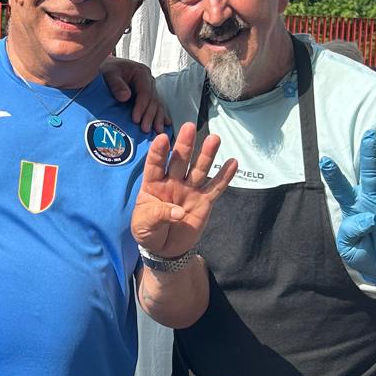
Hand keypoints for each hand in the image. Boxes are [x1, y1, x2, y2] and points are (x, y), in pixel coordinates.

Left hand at [101, 57, 169, 132]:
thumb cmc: (107, 70)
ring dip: (158, 118)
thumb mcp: (109, 73)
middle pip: (153, 100)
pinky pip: (157, 105)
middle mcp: (149, 80)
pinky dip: (161, 115)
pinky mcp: (149, 95)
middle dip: (150, 115)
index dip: (142, 107)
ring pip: (157, 104)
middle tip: (145, 129)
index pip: (144, 92)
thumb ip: (116, 84)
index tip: (136, 120)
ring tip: (157, 130)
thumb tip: (125, 96)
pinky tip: (166, 124)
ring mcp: (150, 88)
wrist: (107, 68)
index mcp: (141, 72)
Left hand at [131, 123, 236, 257]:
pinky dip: (224, 176)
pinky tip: (233, 163)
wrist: (164, 249)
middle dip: (184, 145)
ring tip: (214, 139)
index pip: (155, 165)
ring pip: (199, 170)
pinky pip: (215, 188)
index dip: (158, 152)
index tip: (162, 138)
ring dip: (207, 155)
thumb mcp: (142, 226)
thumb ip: (156, 216)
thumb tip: (177, 212)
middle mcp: (172, 182)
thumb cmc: (148, 232)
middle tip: (189, 126)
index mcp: (153, 185)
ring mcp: (189, 190)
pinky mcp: (204, 202)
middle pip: (179, 161)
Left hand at [319, 131, 375, 285]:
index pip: (341, 188)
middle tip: (370, 134)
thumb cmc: (364, 255)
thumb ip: (351, 233)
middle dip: (370, 154)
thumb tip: (366, 217)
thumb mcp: (349, 249)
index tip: (324, 160)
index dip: (333, 176)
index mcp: (354, 207)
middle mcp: (373, 200)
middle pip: (371, 174)